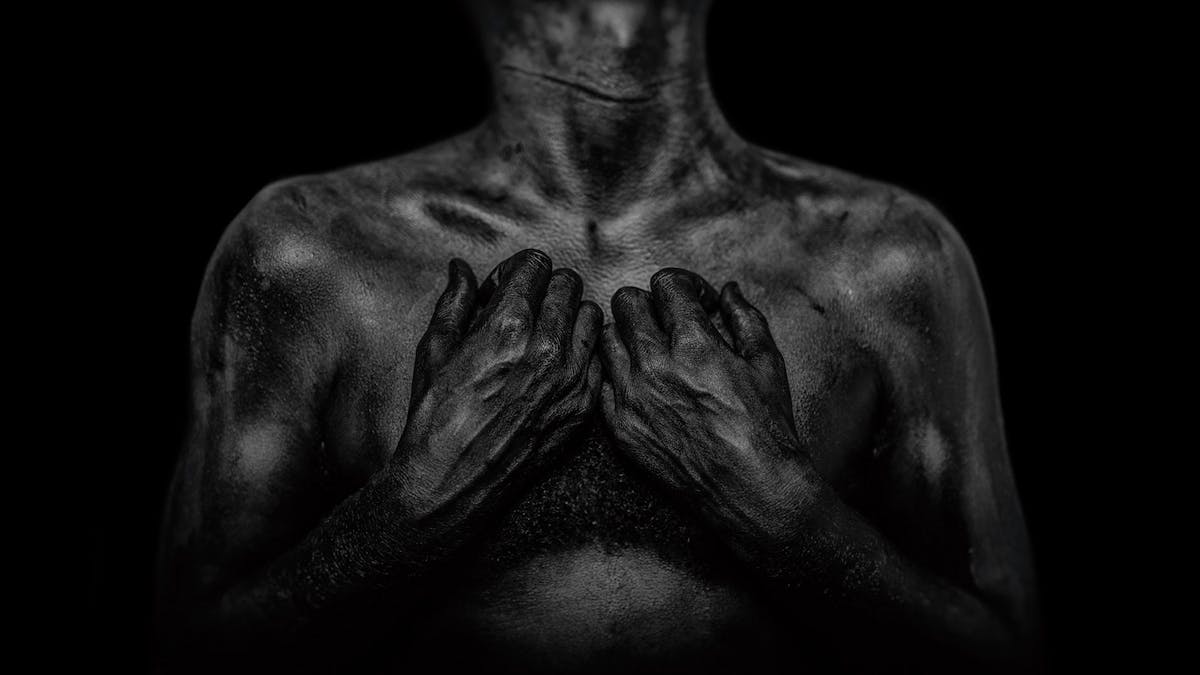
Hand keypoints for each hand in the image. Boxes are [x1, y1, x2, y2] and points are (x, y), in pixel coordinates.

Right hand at [393, 250, 602, 547]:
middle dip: (544, 289)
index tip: (504, 290)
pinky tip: (556, 366)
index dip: (517, 271)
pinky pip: (598, 357)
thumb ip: (455, 302)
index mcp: (507, 326)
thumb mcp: (434, 351)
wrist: (453, 481)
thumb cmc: (436, 418)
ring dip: (569, 316)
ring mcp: (570, 379)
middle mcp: (546, 347)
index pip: (538, 264)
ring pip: (590, 315)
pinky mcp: (583, 405)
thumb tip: (462, 269)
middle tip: (524, 311)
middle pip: (568, 283)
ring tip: (543, 335)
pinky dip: (581, 353)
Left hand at [598, 268, 814, 558]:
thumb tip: (728, 290)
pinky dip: (620, 375)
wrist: (750, 489)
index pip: (665, 284)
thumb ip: (744, 317)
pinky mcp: (620, 427)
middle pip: (625, 303)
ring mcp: (632, 398)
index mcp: (694, 345)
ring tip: (654, 351)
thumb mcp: (767, 362)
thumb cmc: (766, 428)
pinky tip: (645, 384)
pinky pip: (602, 382)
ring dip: (628, 336)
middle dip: (651, 305)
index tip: (697, 303)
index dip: (685, 286)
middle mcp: (655, 367)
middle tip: (670, 323)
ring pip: (605, 338)